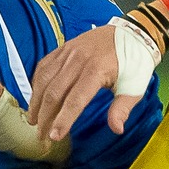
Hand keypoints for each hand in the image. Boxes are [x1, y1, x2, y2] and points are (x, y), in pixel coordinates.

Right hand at [28, 21, 152, 141]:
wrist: (134, 32)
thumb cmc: (136, 61)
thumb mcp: (135, 86)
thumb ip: (122, 108)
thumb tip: (116, 129)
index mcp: (97, 70)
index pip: (74, 100)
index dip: (62, 120)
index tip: (53, 137)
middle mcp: (78, 60)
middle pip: (54, 92)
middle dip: (45, 117)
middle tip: (41, 136)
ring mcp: (69, 52)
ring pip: (44, 79)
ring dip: (36, 102)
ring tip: (33, 120)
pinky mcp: (64, 47)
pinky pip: (44, 65)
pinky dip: (36, 83)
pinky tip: (36, 97)